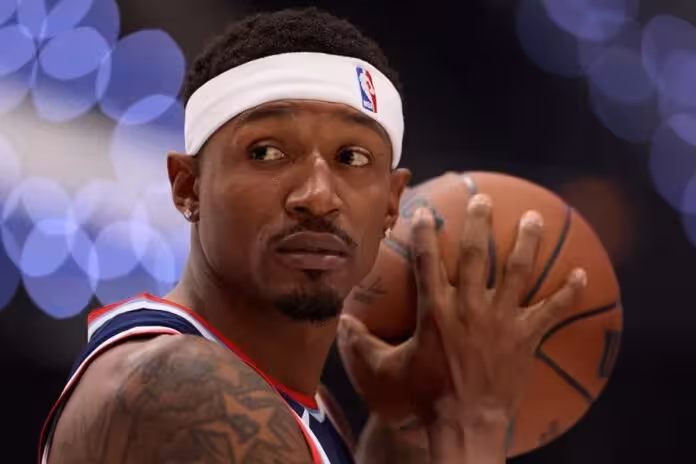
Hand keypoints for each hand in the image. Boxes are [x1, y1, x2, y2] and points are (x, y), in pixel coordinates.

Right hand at [338, 194, 586, 434]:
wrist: (465, 424)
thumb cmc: (424, 397)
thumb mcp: (383, 371)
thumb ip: (360, 343)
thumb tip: (341, 322)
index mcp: (435, 310)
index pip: (428, 260)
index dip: (427, 232)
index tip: (429, 211)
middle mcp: (469, 306)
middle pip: (477, 255)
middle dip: (480, 222)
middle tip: (486, 199)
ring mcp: (501, 320)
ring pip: (517, 271)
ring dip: (526, 242)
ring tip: (535, 217)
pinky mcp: (525, 337)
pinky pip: (552, 310)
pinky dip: (569, 292)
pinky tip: (584, 274)